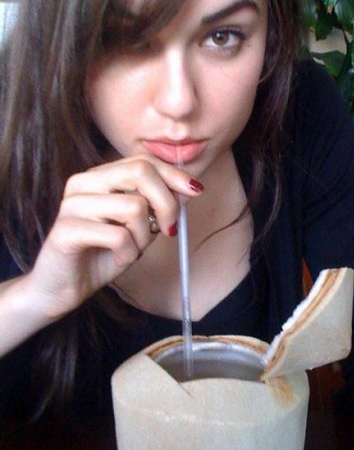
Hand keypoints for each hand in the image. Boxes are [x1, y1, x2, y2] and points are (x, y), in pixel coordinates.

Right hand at [27, 155, 202, 319]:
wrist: (63, 288)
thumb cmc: (102, 254)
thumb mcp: (137, 227)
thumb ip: (157, 207)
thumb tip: (188, 189)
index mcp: (98, 176)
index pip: (143, 161)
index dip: (173, 175)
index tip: (195, 191)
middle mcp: (83, 183)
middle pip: (140, 172)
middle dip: (166, 202)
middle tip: (169, 229)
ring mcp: (72, 205)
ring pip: (134, 207)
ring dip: (145, 235)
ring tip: (133, 249)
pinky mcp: (66, 230)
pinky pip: (118, 236)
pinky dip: (128, 253)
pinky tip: (118, 259)